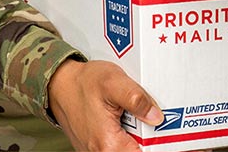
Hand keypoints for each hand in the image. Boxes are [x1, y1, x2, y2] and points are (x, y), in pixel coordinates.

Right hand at [48, 59, 163, 150]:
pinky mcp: (97, 148)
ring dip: (138, 137)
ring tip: (137, 116)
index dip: (159, 144)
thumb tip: (156, 116)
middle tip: (151, 119)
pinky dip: (128, 136)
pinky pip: (118, 147)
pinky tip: (127, 119)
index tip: (168, 134)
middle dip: (149, 139)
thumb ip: (136, 99)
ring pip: (128, 150)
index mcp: (108, 144)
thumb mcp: (114, 82)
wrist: (60, 84)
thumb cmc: (84, 82)